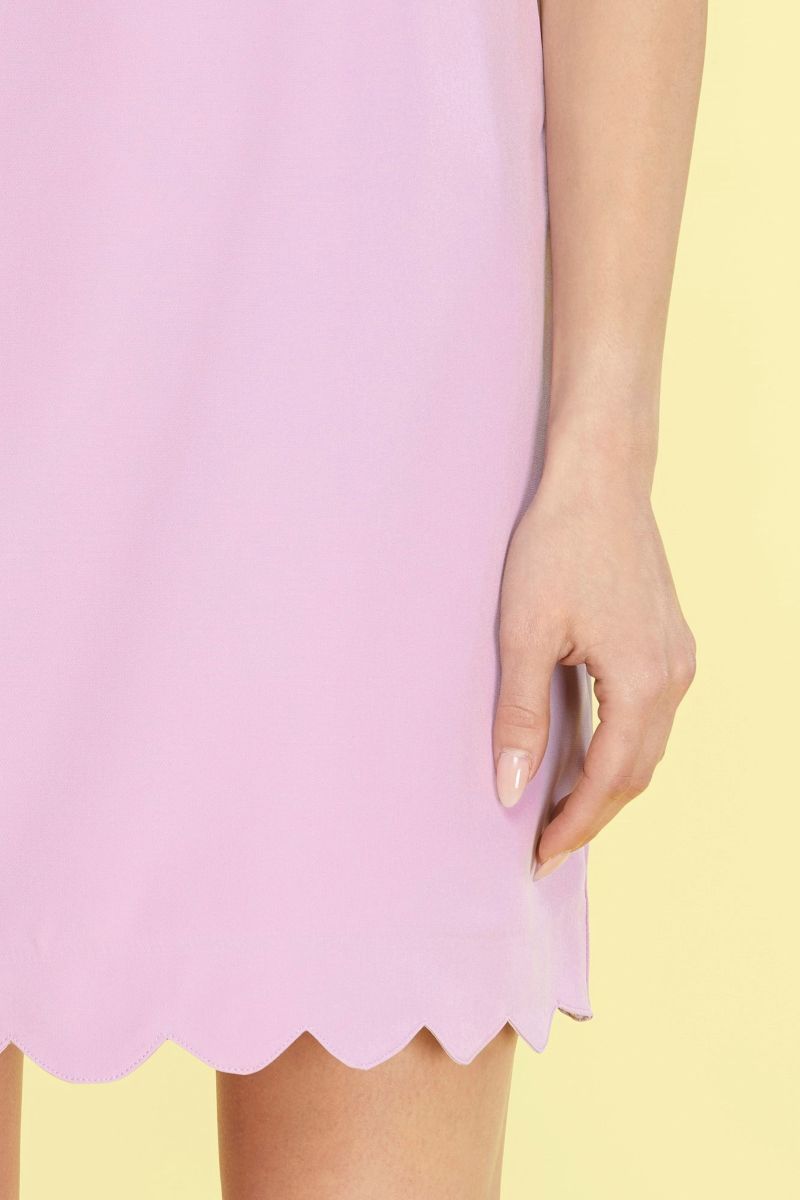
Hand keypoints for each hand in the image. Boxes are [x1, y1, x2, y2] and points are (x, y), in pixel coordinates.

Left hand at [493, 462, 695, 879]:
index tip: (539, 857)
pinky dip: (620, 748)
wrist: (600, 479)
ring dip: (608, 783)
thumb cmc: (558, 546)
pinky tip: (587, 752)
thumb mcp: (524, 633)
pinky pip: (650, 716)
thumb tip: (511, 788)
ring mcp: (679, 658)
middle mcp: (674, 677)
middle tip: (546, 845)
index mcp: (642, 682)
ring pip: (648, 747)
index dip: (574, 825)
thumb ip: (520, 716)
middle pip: (636, 773)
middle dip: (592, 814)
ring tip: (562, 809)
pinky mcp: (670, 642)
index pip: (610, 780)